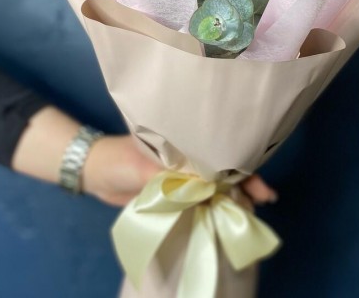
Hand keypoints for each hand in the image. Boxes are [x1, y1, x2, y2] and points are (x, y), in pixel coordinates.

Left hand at [82, 134, 277, 206]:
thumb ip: (171, 176)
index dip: (241, 165)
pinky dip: (214, 206)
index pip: (219, 151)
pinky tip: (226, 215)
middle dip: (245, 182)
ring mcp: (181, 177)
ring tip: (251, 210)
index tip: (259, 182)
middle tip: (264, 199)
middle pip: (222, 169)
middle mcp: (187, 158)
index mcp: (183, 142)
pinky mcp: (173, 193)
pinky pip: (199, 200)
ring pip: (214, 186)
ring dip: (232, 197)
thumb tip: (205, 189)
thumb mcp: (144, 165)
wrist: (94, 172)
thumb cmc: (118, 159)